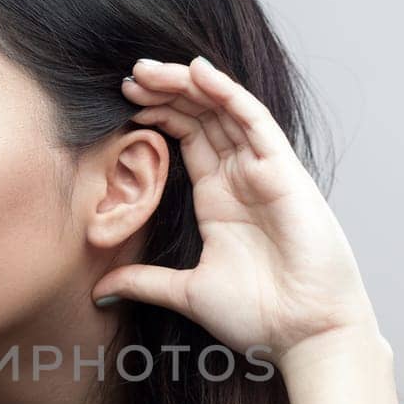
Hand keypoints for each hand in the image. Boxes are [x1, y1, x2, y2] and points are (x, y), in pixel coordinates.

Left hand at [95, 55, 382, 362]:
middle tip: (128, 75)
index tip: (123, 101)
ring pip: (223, 110)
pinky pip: (254, 121)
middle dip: (166, 91)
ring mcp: (262, 171)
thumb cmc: (258, 316)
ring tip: (149, 69)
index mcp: (218, 199)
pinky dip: (228, 94)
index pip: (187, 138)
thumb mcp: (186, 293)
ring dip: (188, 85)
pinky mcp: (282, 172)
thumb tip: (99, 288)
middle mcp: (240, 178)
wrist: (304, 334)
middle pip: (202, 116)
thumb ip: (144, 282)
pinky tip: (199, 72)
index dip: (158, 114)